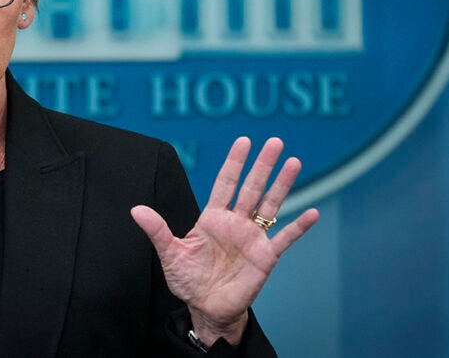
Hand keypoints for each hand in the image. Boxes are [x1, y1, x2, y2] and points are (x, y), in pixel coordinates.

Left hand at [131, 137, 319, 345]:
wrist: (206, 308)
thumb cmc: (188, 280)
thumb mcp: (170, 253)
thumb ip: (157, 230)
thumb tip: (136, 210)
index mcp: (212, 218)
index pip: (225, 183)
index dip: (234, 163)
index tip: (244, 141)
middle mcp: (235, 223)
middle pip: (251, 188)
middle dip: (262, 165)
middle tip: (275, 142)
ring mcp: (252, 238)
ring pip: (270, 205)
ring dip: (282, 185)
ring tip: (293, 163)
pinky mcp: (265, 257)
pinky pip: (284, 239)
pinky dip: (298, 227)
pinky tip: (312, 213)